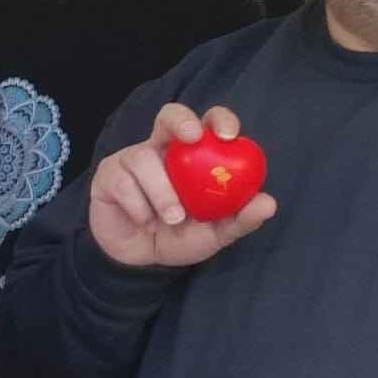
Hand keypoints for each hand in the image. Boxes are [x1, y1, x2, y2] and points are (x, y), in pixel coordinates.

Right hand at [89, 103, 276, 268]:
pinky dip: (139, 207)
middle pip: (169, 115)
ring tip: (172, 219)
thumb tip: (268, 202)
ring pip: (143, 157)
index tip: (230, 136)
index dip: (219, 119)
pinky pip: (123, 182)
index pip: (207, 124)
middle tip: (194, 138)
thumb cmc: (179, 237)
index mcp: (192, 156)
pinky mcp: (109, 175)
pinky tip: (144, 222)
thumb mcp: (215, 233)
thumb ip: (240, 219)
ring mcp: (132, 159)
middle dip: (181, 121)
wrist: (140, 261)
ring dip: (161, 191)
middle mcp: (162, 150)